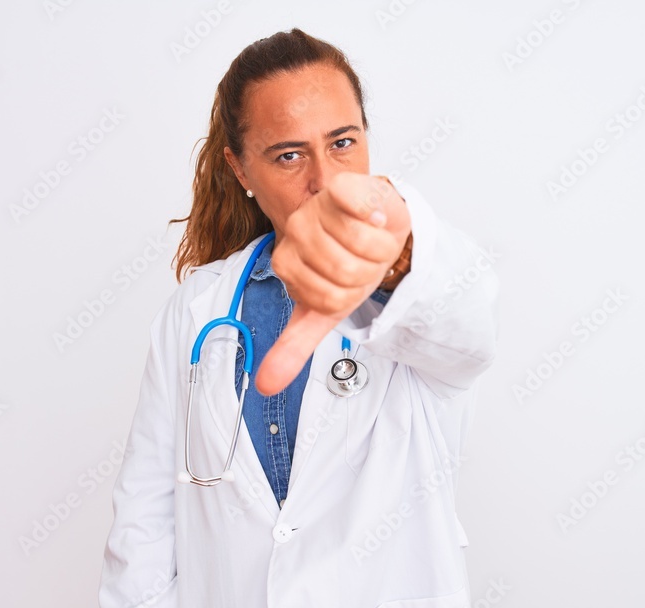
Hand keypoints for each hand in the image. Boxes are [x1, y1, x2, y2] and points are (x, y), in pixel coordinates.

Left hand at [253, 172, 410, 395]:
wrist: (380, 227)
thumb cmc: (352, 264)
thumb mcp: (323, 311)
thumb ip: (294, 345)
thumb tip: (264, 385)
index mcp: (286, 262)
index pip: (329, 299)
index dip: (352, 296)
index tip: (350, 283)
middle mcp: (296, 231)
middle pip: (347, 273)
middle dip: (369, 273)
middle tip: (367, 261)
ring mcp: (317, 207)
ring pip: (359, 245)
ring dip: (380, 249)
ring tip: (373, 240)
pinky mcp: (341, 185)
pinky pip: (354, 203)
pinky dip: (374, 215)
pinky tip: (375, 217)